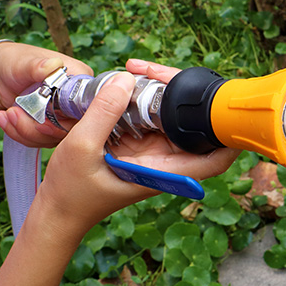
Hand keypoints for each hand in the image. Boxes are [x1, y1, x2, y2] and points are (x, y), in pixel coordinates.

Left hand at [0, 42, 92, 146]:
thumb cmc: (12, 61)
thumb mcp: (23, 62)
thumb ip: (38, 65)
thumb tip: (53, 65)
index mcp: (79, 80)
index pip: (87, 107)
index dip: (68, 119)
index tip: (43, 121)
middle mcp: (75, 100)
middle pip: (71, 127)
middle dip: (40, 128)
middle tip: (14, 113)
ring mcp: (64, 116)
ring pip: (55, 137)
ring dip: (27, 131)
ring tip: (7, 114)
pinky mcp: (51, 126)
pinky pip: (42, 140)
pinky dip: (21, 134)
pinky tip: (5, 120)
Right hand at [36, 61, 238, 233]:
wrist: (56, 213)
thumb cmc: (70, 192)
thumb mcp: (81, 148)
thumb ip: (104, 114)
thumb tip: (128, 80)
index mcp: (162, 173)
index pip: (212, 162)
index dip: (229, 141)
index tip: (229, 113)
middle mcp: (164, 164)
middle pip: (195, 131)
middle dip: (189, 102)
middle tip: (163, 73)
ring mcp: (153, 156)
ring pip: (174, 122)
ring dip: (165, 97)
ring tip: (144, 71)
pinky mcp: (139, 149)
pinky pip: (152, 121)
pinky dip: (145, 102)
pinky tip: (130, 84)